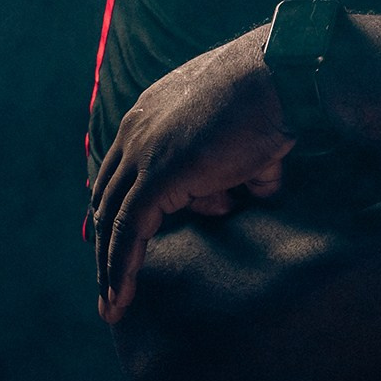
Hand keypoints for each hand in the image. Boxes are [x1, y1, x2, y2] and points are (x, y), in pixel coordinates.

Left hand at [90, 28, 292, 322]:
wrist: (276, 76)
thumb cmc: (272, 98)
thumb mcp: (246, 136)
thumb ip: (240, 163)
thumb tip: (254, 190)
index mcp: (150, 114)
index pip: (121, 171)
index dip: (116, 209)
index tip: (118, 243)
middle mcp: (136, 132)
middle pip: (107, 198)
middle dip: (104, 245)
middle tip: (107, 283)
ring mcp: (144, 155)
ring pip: (111, 221)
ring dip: (108, 267)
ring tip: (112, 305)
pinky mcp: (157, 178)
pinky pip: (128, 233)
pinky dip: (121, 269)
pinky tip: (120, 300)